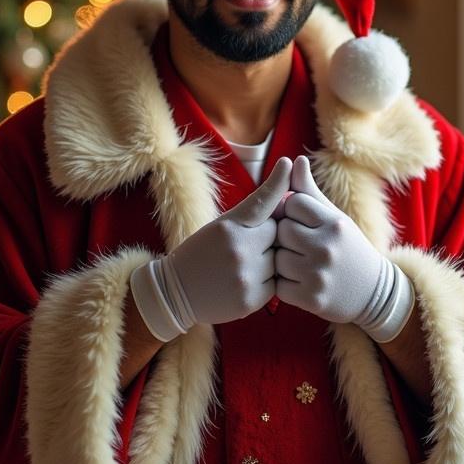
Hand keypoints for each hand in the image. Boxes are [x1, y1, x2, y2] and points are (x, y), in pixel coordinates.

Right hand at [130, 157, 291, 341]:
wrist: (174, 292)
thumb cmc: (200, 253)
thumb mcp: (218, 226)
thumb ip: (248, 214)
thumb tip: (282, 192)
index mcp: (228, 226)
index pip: (262, 201)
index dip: (278, 183)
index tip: (288, 164)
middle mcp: (239, 249)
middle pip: (276, 232)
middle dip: (269, 235)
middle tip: (249, 243)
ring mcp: (247, 275)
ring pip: (279, 259)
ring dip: (269, 260)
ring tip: (243, 265)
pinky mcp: (252, 299)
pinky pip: (275, 284)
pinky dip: (266, 281)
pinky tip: (245, 281)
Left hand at [275, 156, 413, 341]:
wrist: (375, 294)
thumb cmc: (349, 248)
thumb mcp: (335, 217)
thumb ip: (310, 191)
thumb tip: (295, 159)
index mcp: (335, 223)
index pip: (293, 202)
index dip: (293, 212)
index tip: (303, 222)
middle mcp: (327, 248)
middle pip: (282, 230)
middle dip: (286, 237)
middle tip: (300, 245)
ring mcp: (319, 275)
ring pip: (277, 258)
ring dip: (283, 262)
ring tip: (301, 264)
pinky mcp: (311, 300)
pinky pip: (279, 285)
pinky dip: (285, 285)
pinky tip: (301, 282)